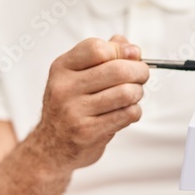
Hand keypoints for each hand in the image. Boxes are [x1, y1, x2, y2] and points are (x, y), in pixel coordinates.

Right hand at [28, 35, 149, 174]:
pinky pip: (127, 114)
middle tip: (142, 76)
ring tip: (133, 95)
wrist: (52, 146)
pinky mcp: (88, 132)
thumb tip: (131, 48)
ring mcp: (74, 111)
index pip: (97, 48)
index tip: (131, 57)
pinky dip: (134, 111)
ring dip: (137, 93)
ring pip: (126, 93)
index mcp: (62, 68)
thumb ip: (104, 56)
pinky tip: (126, 112)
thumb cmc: (71, 106)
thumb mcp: (77, 75)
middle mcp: (64, 88)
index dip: (121, 51)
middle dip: (139, 71)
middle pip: (117, 70)